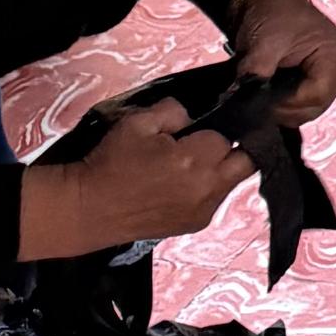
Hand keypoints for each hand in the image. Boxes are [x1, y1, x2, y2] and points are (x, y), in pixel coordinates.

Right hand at [21, 99, 251, 259]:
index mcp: (194, 160)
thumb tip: (193, 114)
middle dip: (235, 149)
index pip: (226, 136)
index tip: (200, 127)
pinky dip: (209, 188)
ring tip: (195, 163)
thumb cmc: (111, 162)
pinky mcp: (197, 224)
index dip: (215, 128)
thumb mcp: (137, 122)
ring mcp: (205, 210)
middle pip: (246, 162)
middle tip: (209, 142)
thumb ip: (173, 111)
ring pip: (233, 182)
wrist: (89, 208)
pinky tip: (186, 183)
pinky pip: (217, 199)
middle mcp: (207, 188)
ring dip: (222, 169)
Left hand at [225, 0, 335, 125]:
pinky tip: (269, 96)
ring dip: (284, 107)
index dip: (288, 104)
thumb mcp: (264, 41)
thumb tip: (245, 97)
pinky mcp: (318, 82)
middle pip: (315, 107)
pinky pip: (304, 104)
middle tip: (256, 103)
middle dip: (284, 108)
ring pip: (309, 110)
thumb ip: (257, 71)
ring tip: (261, 96)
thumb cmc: (274, 11)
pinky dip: (285, 104)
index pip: (316, 95)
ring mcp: (331, 79)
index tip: (262, 102)